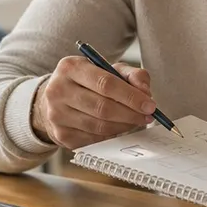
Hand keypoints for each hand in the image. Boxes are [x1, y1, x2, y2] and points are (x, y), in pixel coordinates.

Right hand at [31, 56, 155, 148]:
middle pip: (103, 108)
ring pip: (99, 126)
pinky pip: (94, 139)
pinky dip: (111, 134)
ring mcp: (56, 115)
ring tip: (136, 121)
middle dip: (131, 114)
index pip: (106, 84)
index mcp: (70, 67)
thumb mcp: (108, 69)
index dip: (131, 96)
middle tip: (147, 116)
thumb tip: (145, 92)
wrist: (57, 98)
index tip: (150, 104)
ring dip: (124, 125)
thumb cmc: (87, 81)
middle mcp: (58, 90)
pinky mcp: (61, 135)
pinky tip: (118, 127)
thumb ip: (132, 75)